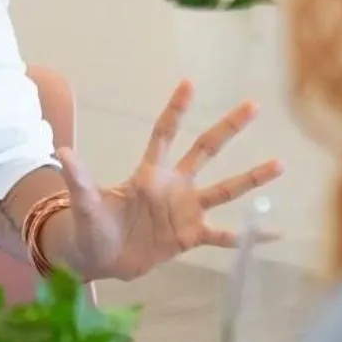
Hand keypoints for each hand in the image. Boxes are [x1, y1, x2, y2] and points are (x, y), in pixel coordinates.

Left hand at [55, 82, 281, 281]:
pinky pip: (225, 236)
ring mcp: (185, 211)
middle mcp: (173, 186)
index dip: (176, 109)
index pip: (165, 133)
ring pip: (225, 189)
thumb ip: (79, 179)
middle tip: (253, 104)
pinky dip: (249, 237)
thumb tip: (62, 153)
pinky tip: (274, 233)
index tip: (189, 82)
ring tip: (279, 163)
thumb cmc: (91, 227)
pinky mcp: (191, 237)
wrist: (99, 260)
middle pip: (205, 150)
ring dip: (251, 178)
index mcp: (148, 173)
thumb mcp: (85, 203)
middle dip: (227, 128)